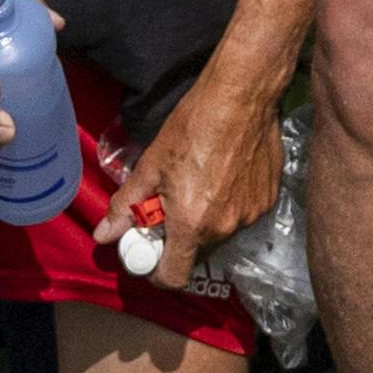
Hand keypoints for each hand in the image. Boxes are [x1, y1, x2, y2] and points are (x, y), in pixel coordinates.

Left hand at [112, 68, 286, 272]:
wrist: (243, 96)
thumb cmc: (193, 126)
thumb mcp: (151, 165)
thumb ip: (125, 207)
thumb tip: (103, 235)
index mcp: (191, 224)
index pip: (173, 277)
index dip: (157, 270)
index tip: (151, 250)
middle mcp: (224, 227)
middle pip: (196, 253)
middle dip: (180, 238)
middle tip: (171, 207)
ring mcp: (251, 214)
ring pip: (220, 233)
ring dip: (206, 221)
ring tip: (200, 184)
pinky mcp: (269, 199)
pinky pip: (242, 215)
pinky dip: (229, 205)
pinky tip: (225, 176)